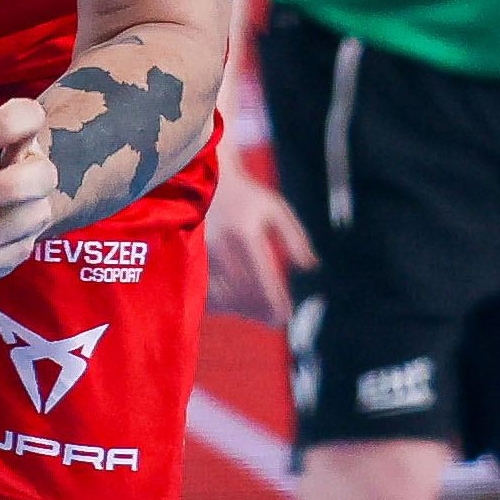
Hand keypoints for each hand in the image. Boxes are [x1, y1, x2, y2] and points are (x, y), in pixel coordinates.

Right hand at [200, 170, 318, 323]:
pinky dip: (222, 304)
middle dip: (261, 310)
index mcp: (246, 233)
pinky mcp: (189, 259)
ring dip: (243, 310)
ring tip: (259, 313)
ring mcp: (201, 254)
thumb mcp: (276, 209)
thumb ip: (295, 237)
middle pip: (244, 293)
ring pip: (224, 296)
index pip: (264, 277)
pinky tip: (235, 305)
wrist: (204, 180)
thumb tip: (310, 267)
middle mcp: (222, 246)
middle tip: (276, 319)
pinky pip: (205, 292)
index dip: (276, 300)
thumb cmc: (246, 197)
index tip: (287, 315)